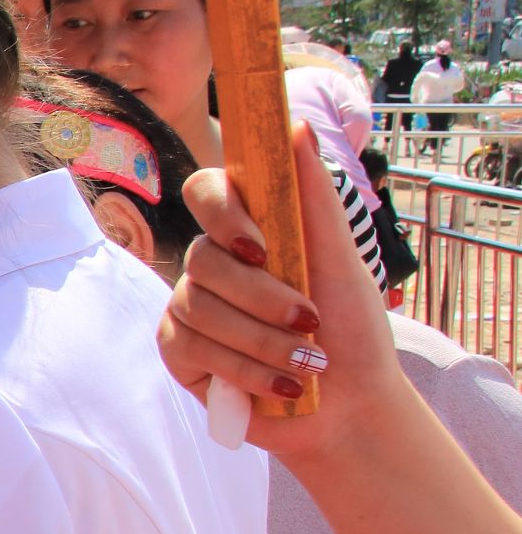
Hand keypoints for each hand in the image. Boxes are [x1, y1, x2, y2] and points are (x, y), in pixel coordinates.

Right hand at [157, 122, 401, 460]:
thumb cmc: (353, 332)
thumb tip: (295, 125)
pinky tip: (276, 387)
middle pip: (203, 259)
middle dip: (262, 298)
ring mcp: (191, 308)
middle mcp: (213, 264)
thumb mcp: (343, 260)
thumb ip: (313, 196)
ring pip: (197, 308)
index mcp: (249, 231)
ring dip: (261, 342)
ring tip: (306, 366)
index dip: (223, 212)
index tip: (262, 245)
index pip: (205, 190)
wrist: (349, 409)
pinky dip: (241, 369)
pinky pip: (190, 347)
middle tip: (309, 321)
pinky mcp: (180, 353)